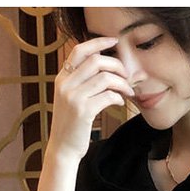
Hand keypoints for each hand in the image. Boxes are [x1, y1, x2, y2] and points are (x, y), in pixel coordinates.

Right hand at [48, 36, 135, 162]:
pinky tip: (120, 102)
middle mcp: (65, 85)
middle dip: (116, 65)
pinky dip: (118, 97)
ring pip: (105, 78)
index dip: (99, 42)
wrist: (62, 149)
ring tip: (127, 91)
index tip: (114, 41)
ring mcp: (73, 97)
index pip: (80, 50)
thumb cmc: (71, 124)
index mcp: (62, 78)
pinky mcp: (83, 111)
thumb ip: (81, 82)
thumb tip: (105, 67)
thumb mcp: (70, 99)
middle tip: (126, 75)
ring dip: (121, 83)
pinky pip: (108, 96)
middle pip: (96, 61)